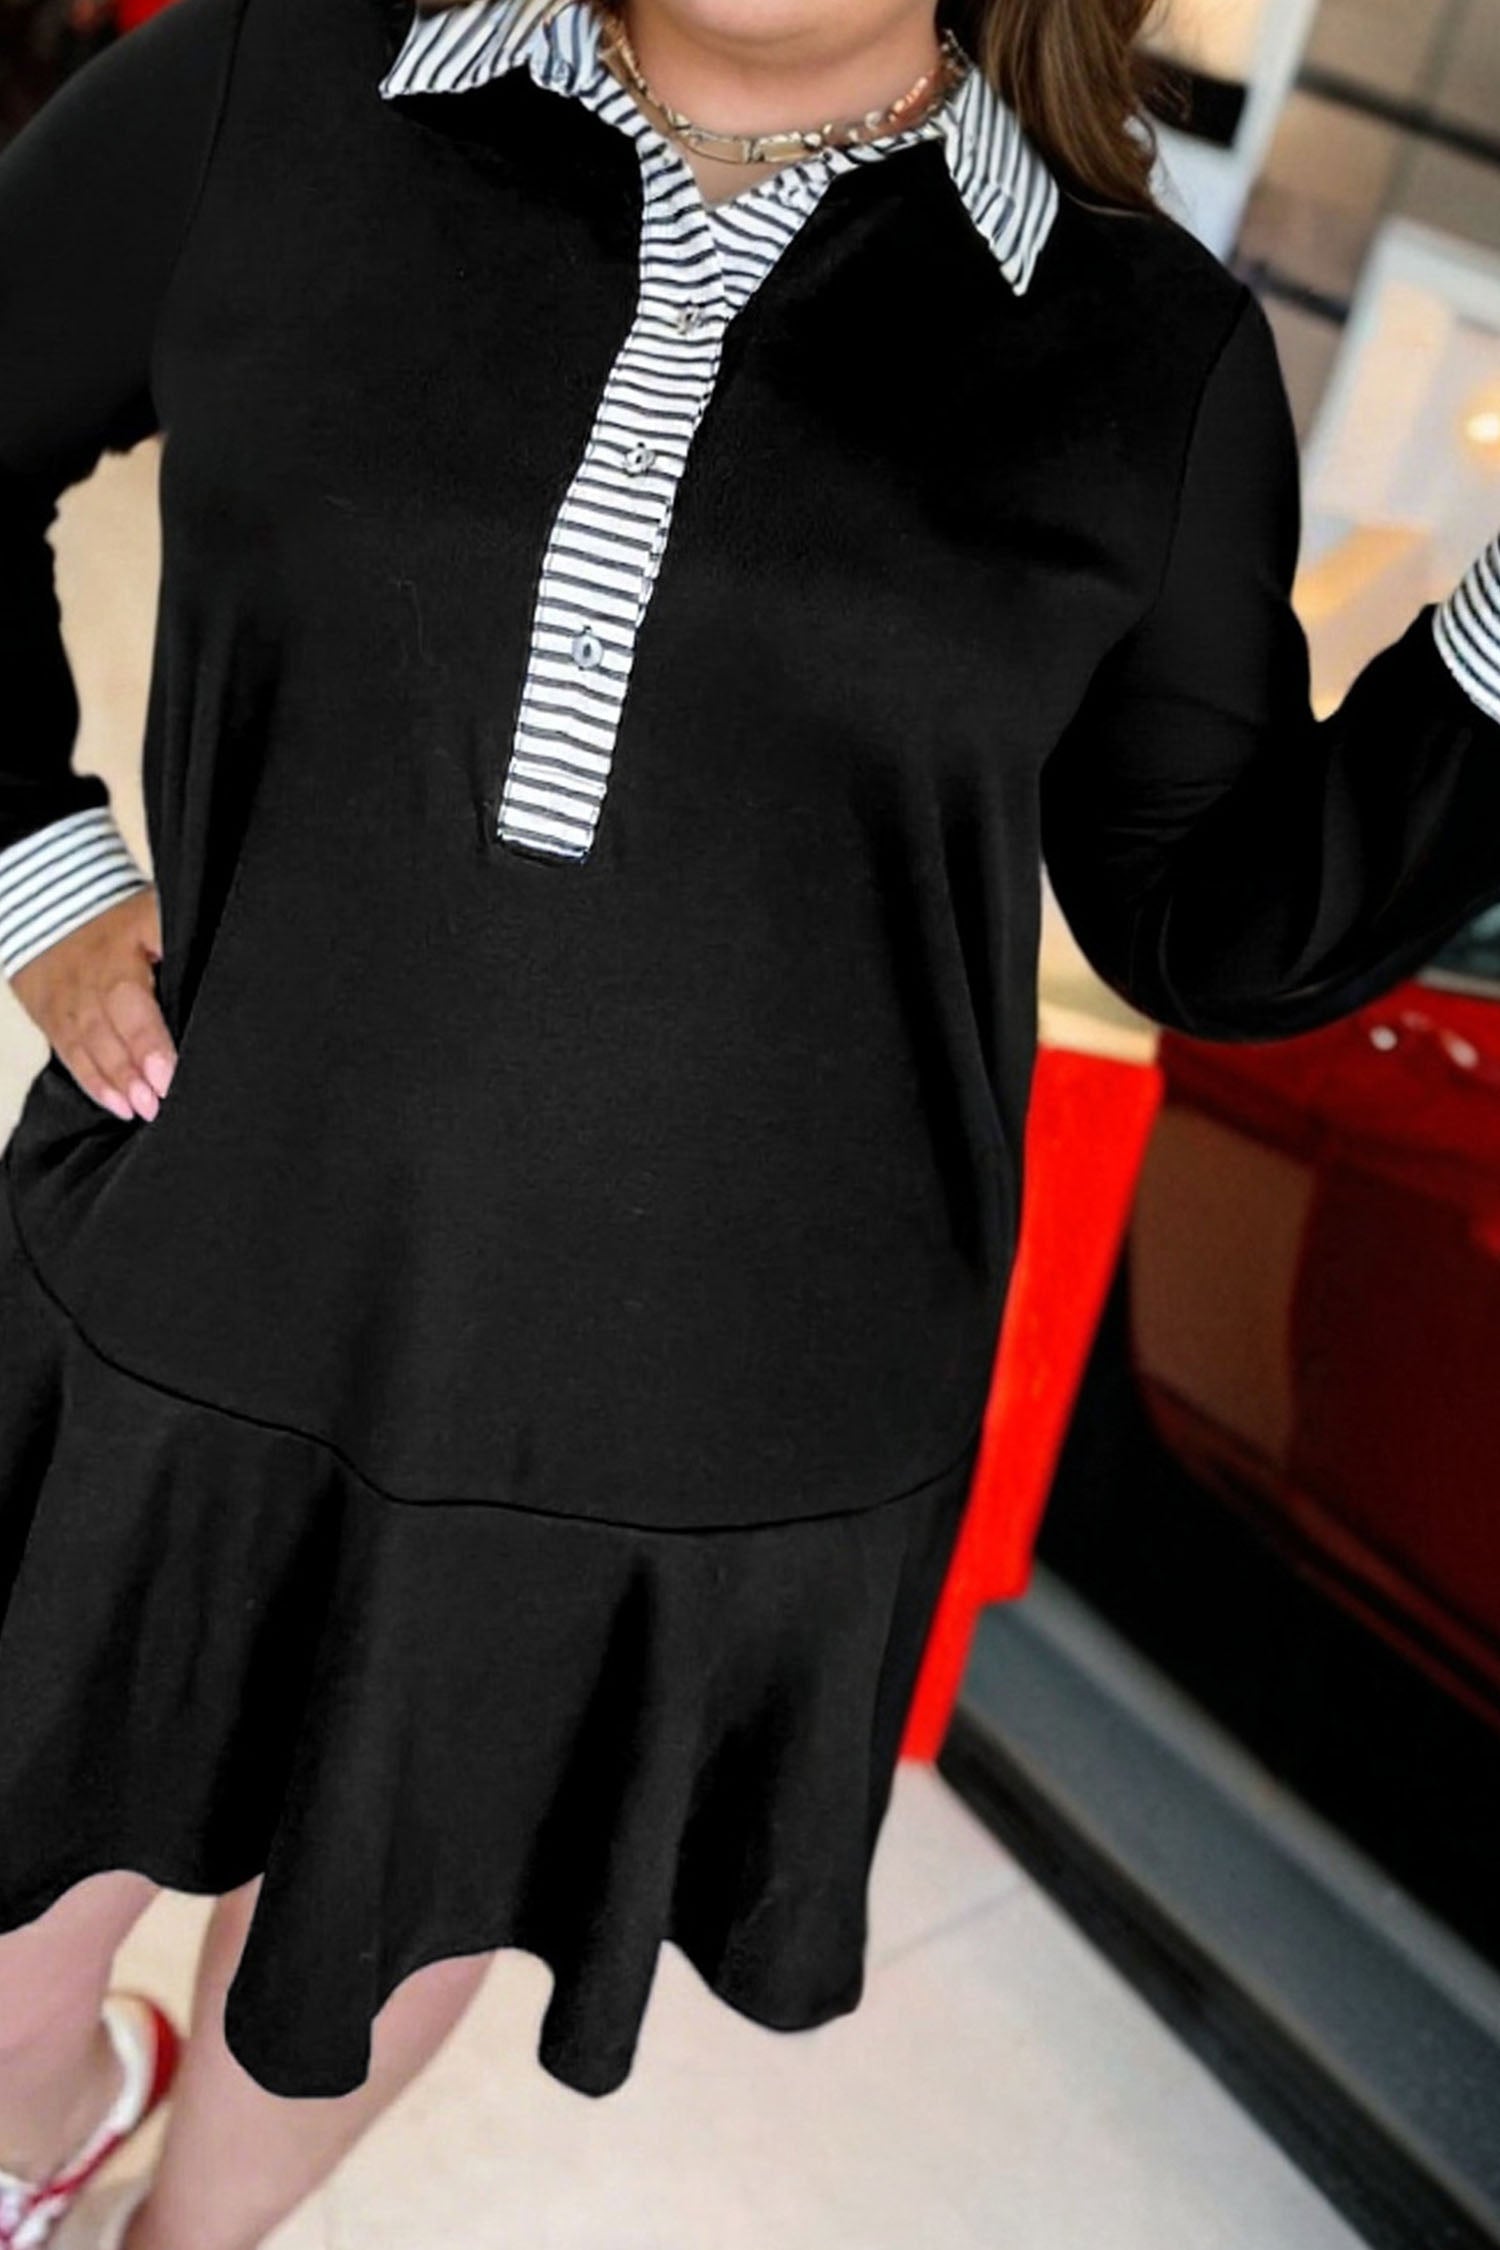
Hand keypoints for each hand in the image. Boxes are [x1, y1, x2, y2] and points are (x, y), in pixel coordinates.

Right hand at [8, 887, 176, 1122]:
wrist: (56, 906)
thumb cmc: (126, 920)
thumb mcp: (159, 916)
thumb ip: (189, 945)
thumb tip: (239, 976)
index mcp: (127, 942)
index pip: (136, 996)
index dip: (149, 1037)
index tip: (169, 1071)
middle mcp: (94, 970)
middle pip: (110, 1023)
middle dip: (134, 1064)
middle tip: (158, 1099)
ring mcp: (69, 994)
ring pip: (88, 1042)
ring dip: (115, 1079)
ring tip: (141, 1109)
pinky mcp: (52, 1014)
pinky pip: (70, 1051)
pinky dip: (93, 1080)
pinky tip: (118, 1104)